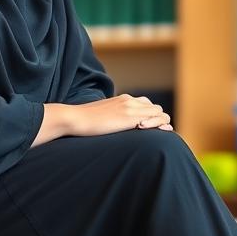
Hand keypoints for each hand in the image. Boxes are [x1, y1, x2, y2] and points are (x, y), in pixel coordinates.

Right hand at [38, 95, 171, 143]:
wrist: (75, 118)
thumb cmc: (84, 121)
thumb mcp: (101, 117)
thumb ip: (112, 118)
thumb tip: (114, 127)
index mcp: (123, 99)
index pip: (146, 104)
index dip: (151, 117)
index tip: (150, 130)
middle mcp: (129, 100)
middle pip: (155, 108)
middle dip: (159, 121)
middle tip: (157, 134)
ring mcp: (131, 107)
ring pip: (159, 112)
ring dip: (161, 124)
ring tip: (158, 136)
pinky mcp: (131, 116)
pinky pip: (155, 118)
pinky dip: (159, 126)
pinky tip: (154, 135)